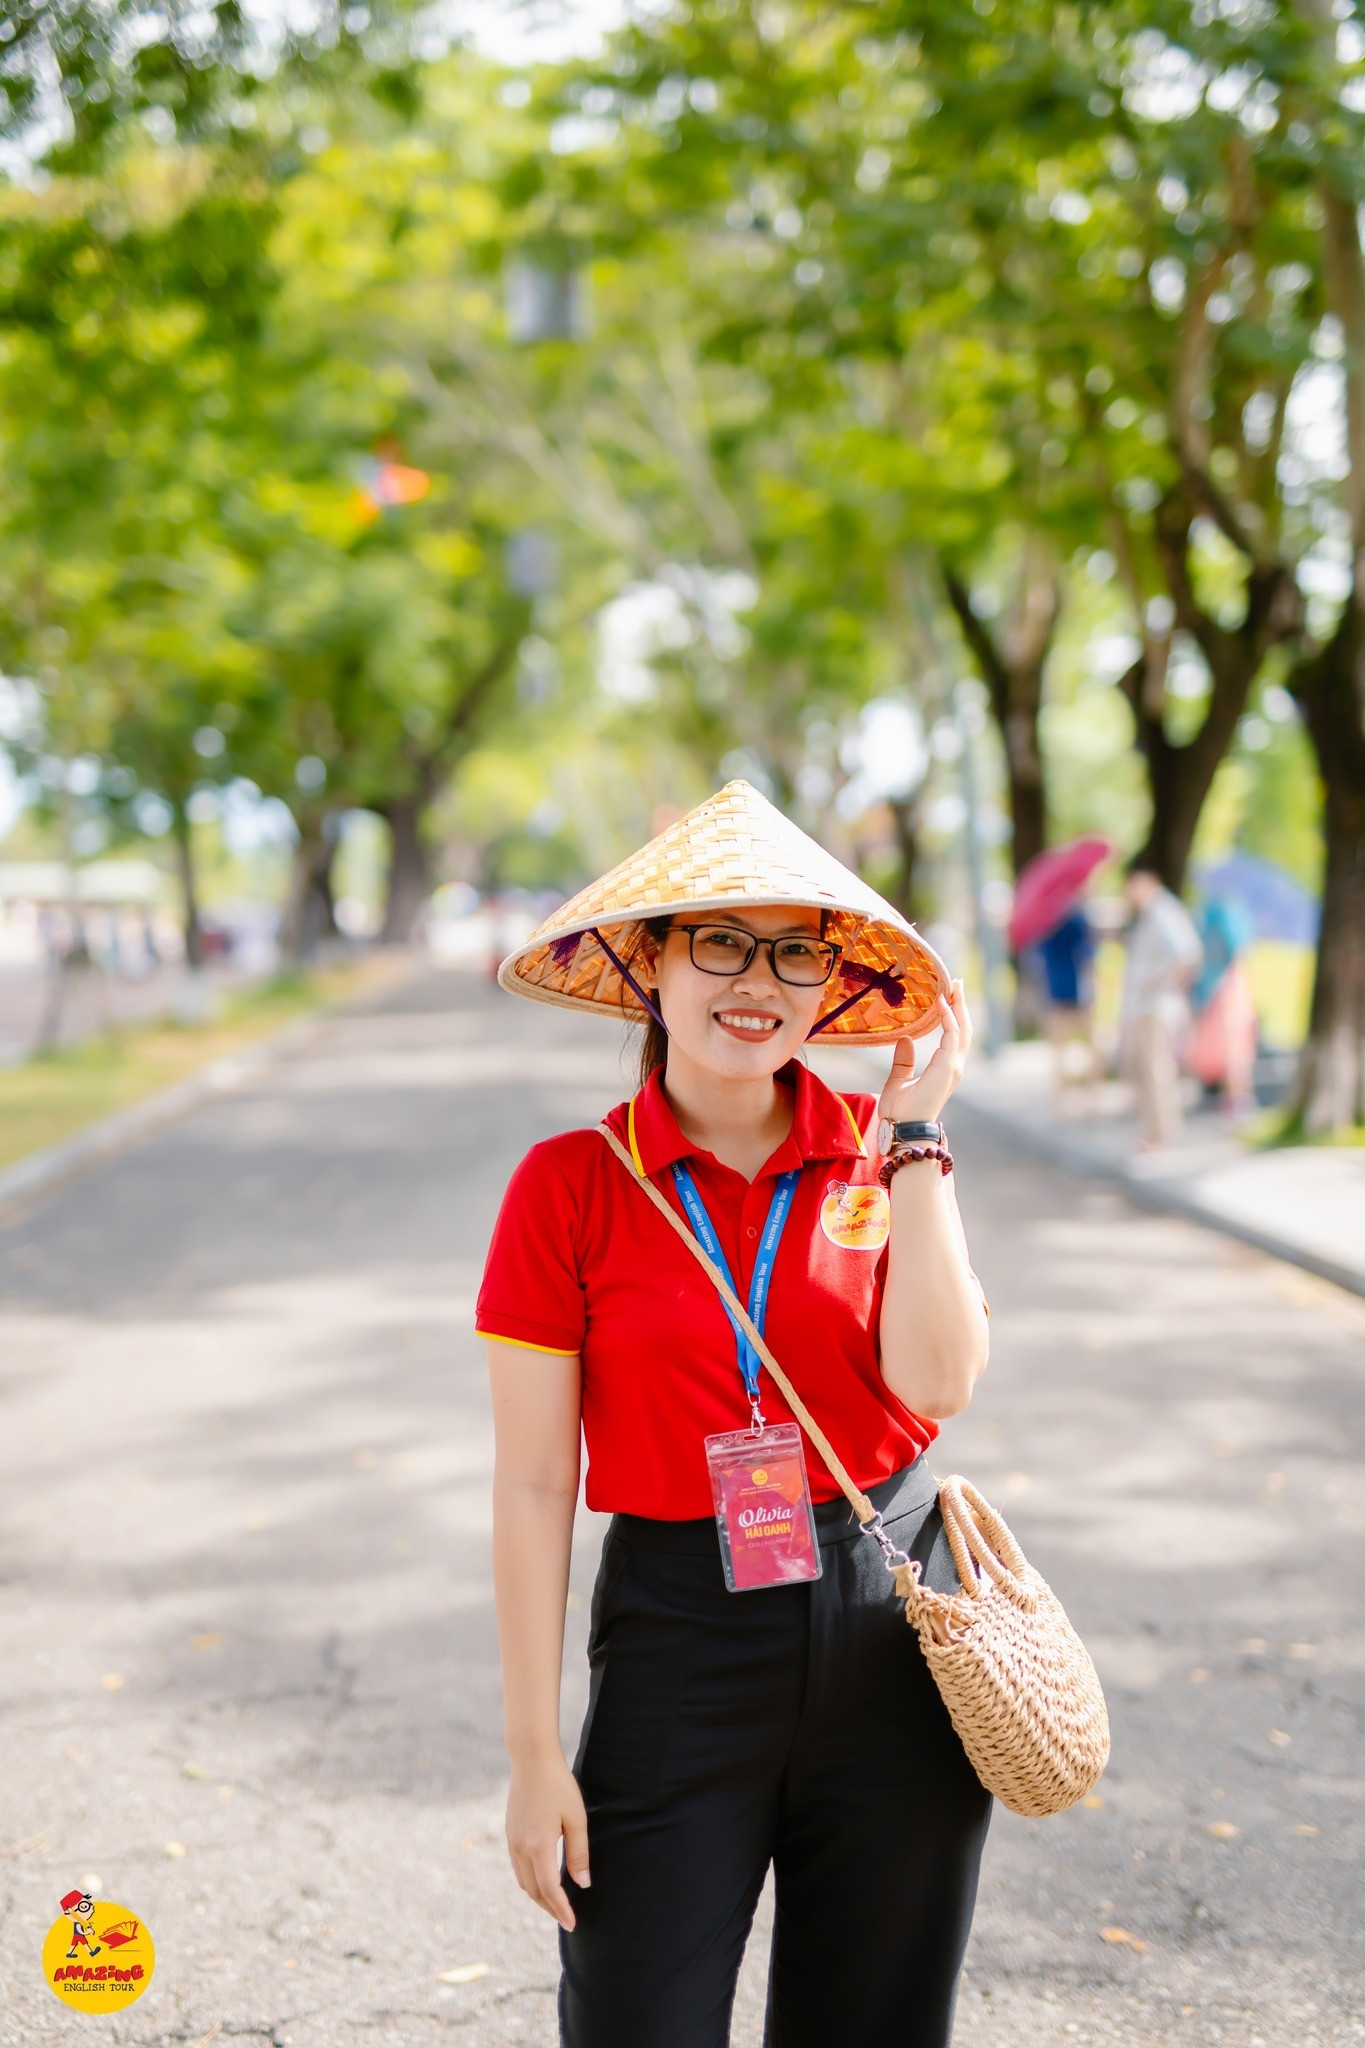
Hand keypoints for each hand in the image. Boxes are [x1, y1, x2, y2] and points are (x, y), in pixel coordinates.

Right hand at [505, 1751, 589, 1931]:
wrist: (531, 1759)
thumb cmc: (559, 1785)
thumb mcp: (577, 1819)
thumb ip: (579, 1854)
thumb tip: (582, 1885)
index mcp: (538, 1846)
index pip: (550, 1889)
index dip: (562, 1910)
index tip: (573, 1924)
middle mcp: (520, 1847)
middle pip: (533, 1891)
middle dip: (550, 1908)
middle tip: (567, 1919)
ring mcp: (512, 1840)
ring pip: (523, 1881)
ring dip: (539, 1896)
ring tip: (557, 1904)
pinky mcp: (510, 1833)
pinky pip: (518, 1867)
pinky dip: (530, 1881)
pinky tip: (542, 1879)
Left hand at [877, 979, 971, 1127]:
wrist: (902, 1128)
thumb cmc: (900, 1112)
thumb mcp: (898, 1080)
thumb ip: (903, 1061)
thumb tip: (905, 1039)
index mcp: (945, 1068)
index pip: (955, 1035)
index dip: (954, 1014)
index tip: (948, 994)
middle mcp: (954, 1066)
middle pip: (964, 1028)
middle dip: (961, 1004)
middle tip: (957, 982)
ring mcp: (953, 1067)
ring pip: (962, 1029)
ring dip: (959, 1006)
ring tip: (954, 985)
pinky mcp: (947, 1068)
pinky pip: (951, 1037)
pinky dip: (948, 1018)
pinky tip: (942, 1003)